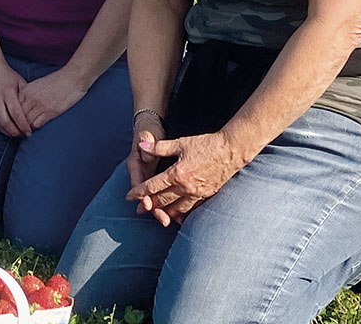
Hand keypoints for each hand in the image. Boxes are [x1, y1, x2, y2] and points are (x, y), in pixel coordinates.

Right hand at [0, 62, 31, 136]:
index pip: (16, 113)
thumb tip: (35, 111)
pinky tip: (9, 130)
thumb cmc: (7, 76)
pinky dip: (2, 128)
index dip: (23, 124)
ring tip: (18, 134)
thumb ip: (26, 97)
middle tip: (24, 135)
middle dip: (16, 132)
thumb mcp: (20, 82)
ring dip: (8, 132)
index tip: (30, 131)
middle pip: (5, 122)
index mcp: (7, 92)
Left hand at [19, 69, 87, 130]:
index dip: (14, 114)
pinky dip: (35, 128)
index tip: (15, 119)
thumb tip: (24, 103)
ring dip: (26, 127)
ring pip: (26, 121)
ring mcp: (40, 105)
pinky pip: (36, 124)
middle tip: (19, 128)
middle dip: (18, 122)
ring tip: (27, 130)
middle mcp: (31, 97)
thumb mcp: (38, 83)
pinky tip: (37, 127)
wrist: (73, 78)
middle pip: (18, 115)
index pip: (14, 106)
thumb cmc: (58, 80)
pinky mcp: (50, 112)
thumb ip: (29, 93)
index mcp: (27, 90)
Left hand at [126, 132, 245, 225]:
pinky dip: (183, 214)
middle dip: (149, 206)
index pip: (152, 186)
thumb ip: (159, 147)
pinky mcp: (207, 195)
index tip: (129, 197)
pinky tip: (179, 217)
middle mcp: (186, 187)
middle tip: (138, 211)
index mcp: (176, 174)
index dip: (139, 192)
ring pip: (177, 209)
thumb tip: (141, 145)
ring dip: (165, 212)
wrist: (231, 150)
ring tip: (157, 215)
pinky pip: (192, 209)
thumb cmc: (206, 144)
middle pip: (162, 200)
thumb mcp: (180, 143)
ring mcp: (197, 193)